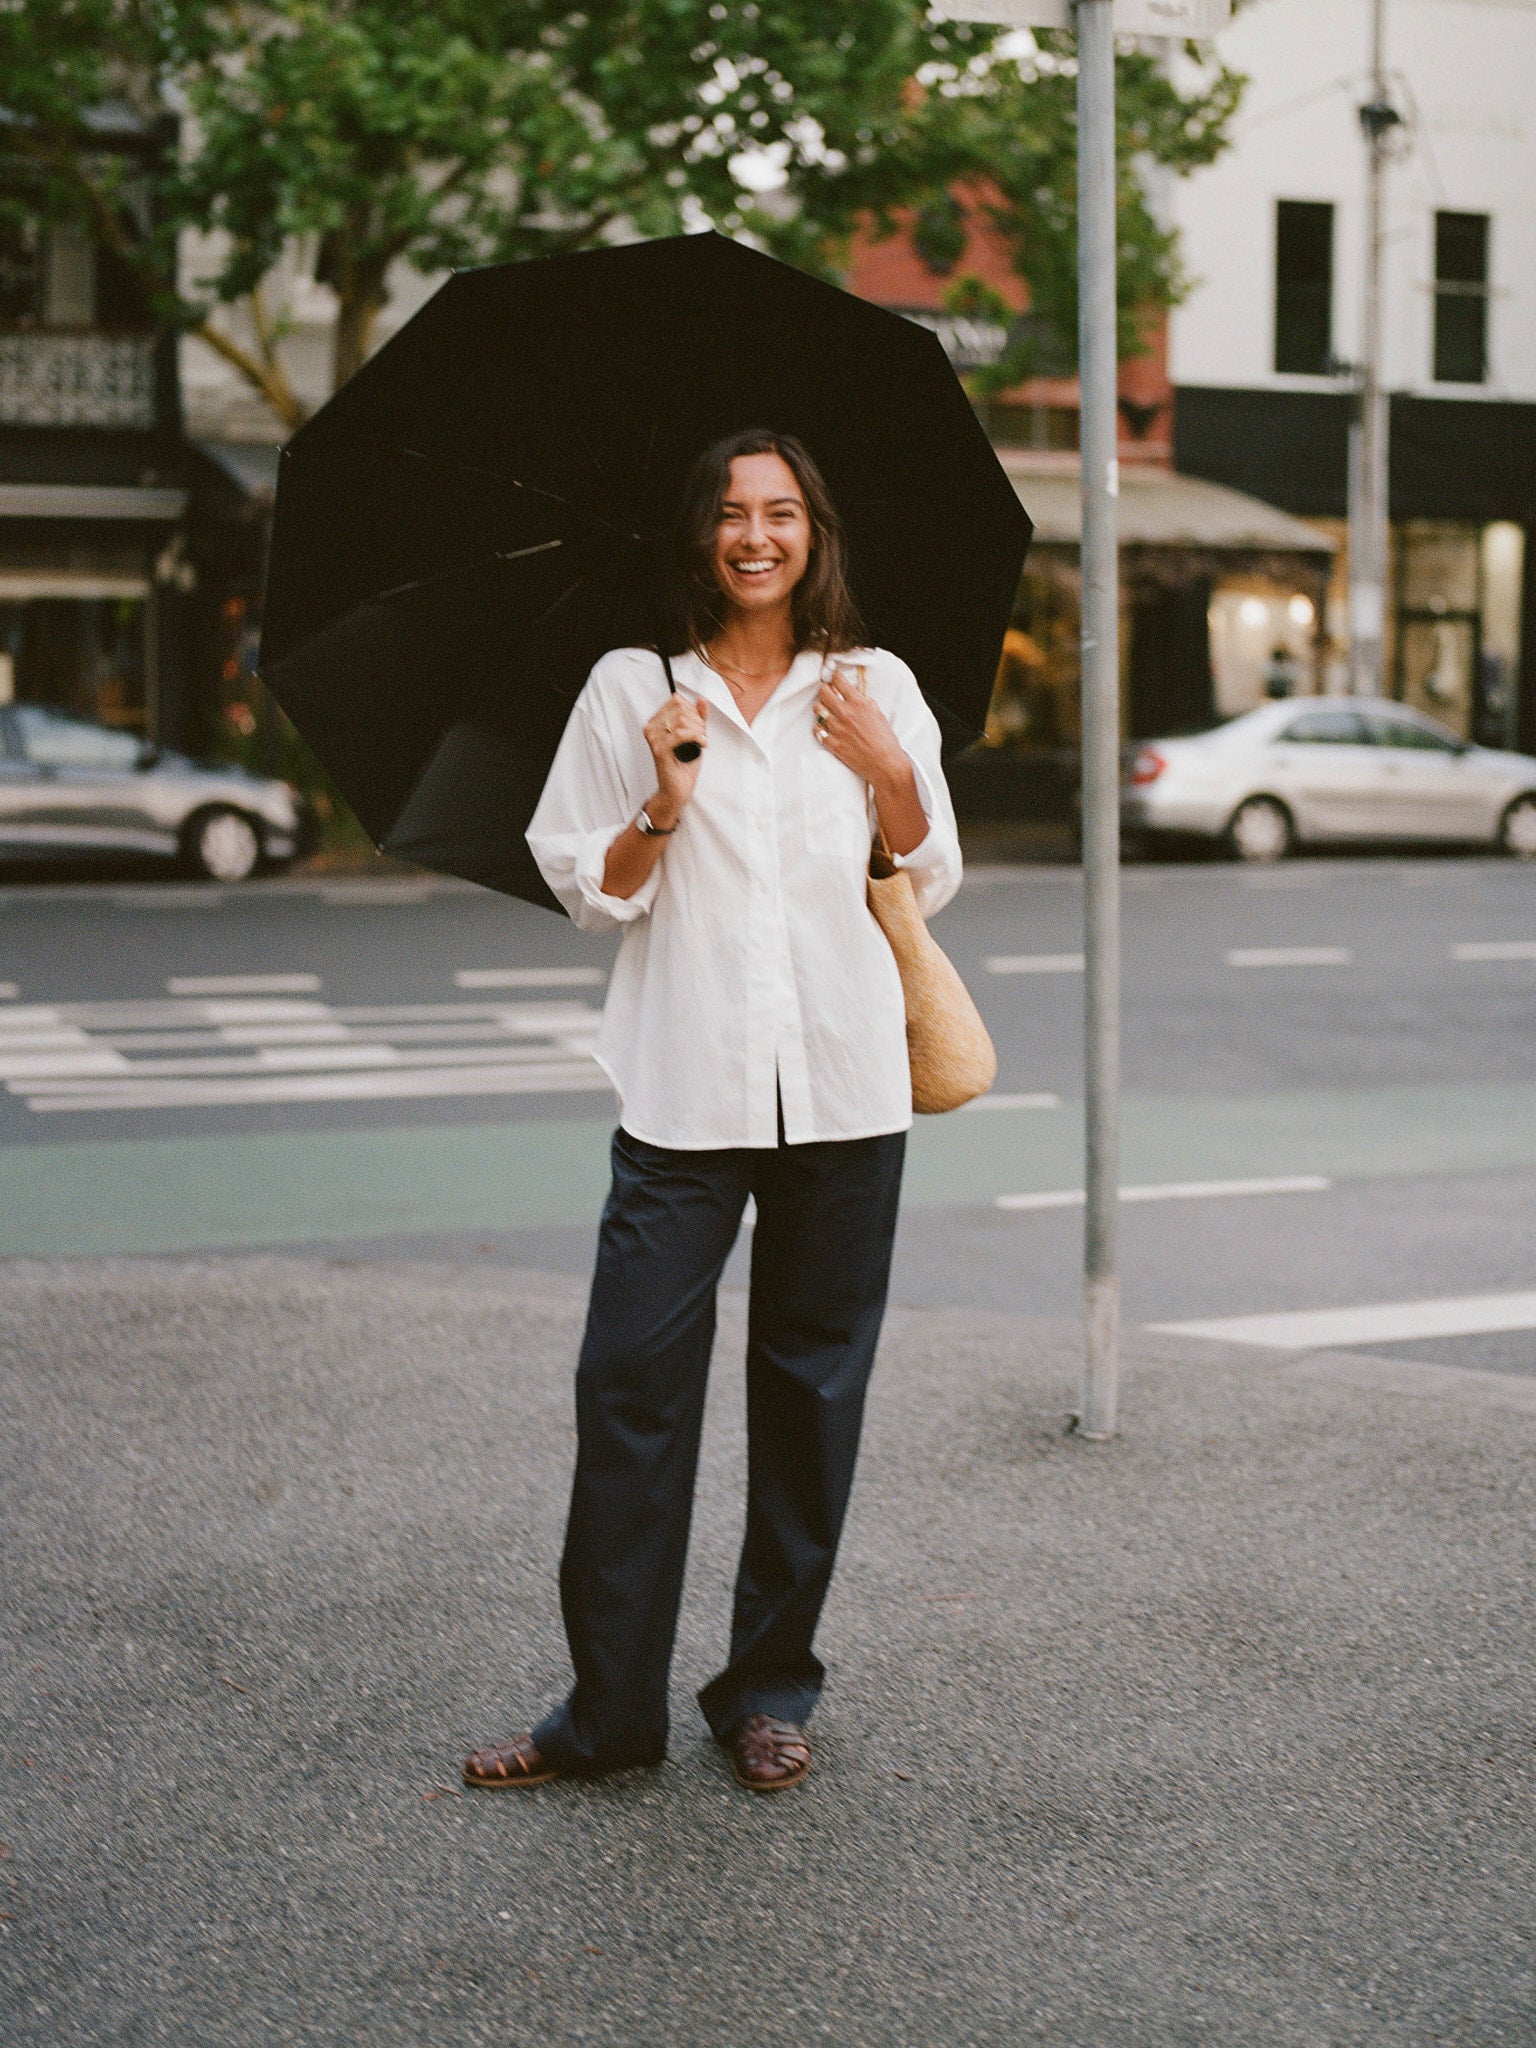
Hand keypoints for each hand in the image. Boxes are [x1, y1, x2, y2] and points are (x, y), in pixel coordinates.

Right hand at [643, 693, 707, 816]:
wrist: (677, 790)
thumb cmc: (684, 765)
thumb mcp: (694, 735)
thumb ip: (698, 717)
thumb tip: (701, 699)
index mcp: (656, 722)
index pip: (677, 701)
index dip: (693, 711)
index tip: (699, 726)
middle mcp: (651, 728)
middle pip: (680, 708)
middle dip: (698, 721)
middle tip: (701, 736)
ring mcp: (653, 739)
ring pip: (682, 720)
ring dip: (699, 730)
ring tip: (701, 741)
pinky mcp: (659, 750)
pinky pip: (681, 734)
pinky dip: (697, 737)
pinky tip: (702, 744)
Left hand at [813, 670, 906, 788]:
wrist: (885, 764)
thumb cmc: (886, 740)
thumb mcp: (879, 715)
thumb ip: (867, 703)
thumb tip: (859, 696)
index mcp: (859, 703)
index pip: (838, 681)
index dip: (834, 676)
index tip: (833, 677)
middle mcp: (846, 713)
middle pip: (823, 692)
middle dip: (825, 690)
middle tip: (828, 693)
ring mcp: (837, 729)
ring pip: (818, 710)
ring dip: (821, 708)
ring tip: (826, 711)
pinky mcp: (833, 744)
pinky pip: (817, 730)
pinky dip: (819, 727)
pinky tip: (824, 727)